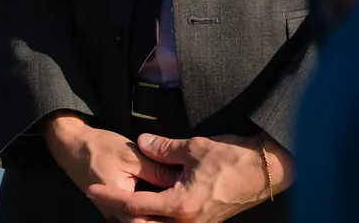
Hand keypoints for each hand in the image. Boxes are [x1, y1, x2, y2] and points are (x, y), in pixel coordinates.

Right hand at [42, 112, 176, 221]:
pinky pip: (132, 219)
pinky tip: (158, 205)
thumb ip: (155, 170)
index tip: (187, 205)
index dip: (170, 215)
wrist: (71, 146)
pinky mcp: (112, 211)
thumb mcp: (130, 155)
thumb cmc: (99, 147)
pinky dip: (146, 214)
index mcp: (121, 203)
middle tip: (183, 209)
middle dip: (164, 218)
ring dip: (156, 217)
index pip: (151, 219)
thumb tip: (180, 180)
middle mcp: (115, 215)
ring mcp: (112, 214)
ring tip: (173, 207)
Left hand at [86, 133, 294, 222]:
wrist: (267, 171)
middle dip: (121, 212)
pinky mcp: (206, 222)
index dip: (110, 198)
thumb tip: (141, 143)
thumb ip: (162, 148)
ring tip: (119, 201)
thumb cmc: (232, 159)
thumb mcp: (192, 148)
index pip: (135, 207)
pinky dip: (157, 216)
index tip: (91, 190)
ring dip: (140, 216)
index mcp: (181, 207)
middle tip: (100, 197)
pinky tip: (148, 204)